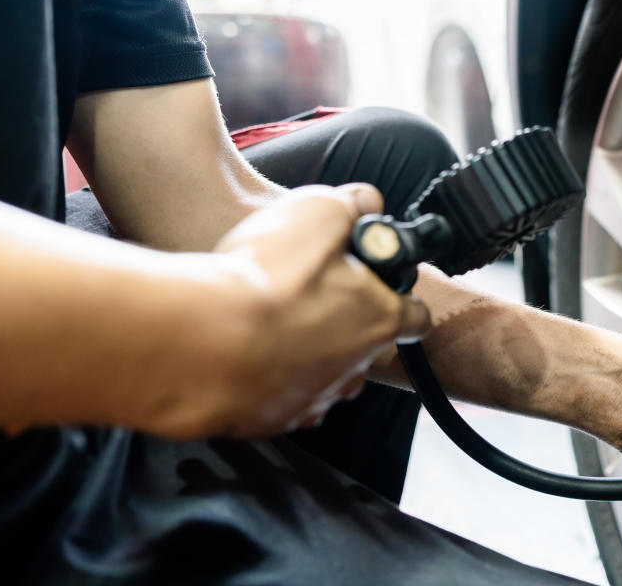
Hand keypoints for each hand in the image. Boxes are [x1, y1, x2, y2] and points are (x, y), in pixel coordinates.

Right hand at [141, 183, 429, 438]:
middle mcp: (354, 368)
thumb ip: (351, 206)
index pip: (417, 317)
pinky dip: (270, 380)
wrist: (204, 342)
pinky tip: (246, 354)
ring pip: (325, 377)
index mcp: (378, 319)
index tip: (385, 288)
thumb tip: (366, 203)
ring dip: (308, 355)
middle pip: (366, 347)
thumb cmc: (266, 280)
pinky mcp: (270, 419)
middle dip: (345, 324)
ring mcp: (312, 399)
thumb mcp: (317, 213)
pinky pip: (280, 398)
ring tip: (273, 326)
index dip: (402, 299)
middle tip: (309, 297)